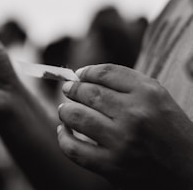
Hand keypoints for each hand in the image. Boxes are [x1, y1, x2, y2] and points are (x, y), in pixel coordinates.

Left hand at [57, 64, 192, 188]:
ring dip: (65, 110)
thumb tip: (83, 75)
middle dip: (72, 89)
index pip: (106, 73)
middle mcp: (134, 115)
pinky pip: (74, 149)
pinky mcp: (111, 166)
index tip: (79, 75)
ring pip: (76, 116)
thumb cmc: (169, 130)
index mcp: (148, 94)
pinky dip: (63, 138)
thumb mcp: (158, 97)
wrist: (189, 171)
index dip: (87, 72)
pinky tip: (63, 131)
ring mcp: (121, 142)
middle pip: (88, 93)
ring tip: (65, 109)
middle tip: (67, 89)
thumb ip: (125, 82)